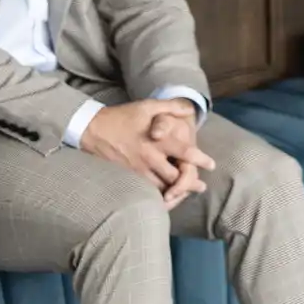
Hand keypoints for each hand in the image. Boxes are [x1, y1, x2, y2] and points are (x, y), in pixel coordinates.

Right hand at [81, 99, 213, 196]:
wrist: (92, 129)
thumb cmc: (122, 117)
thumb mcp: (147, 107)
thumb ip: (170, 107)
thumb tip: (189, 109)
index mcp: (157, 141)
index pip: (185, 152)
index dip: (201, 160)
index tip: (212, 165)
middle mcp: (148, 157)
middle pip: (175, 177)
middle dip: (190, 183)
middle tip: (200, 186)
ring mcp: (136, 170)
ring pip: (160, 188)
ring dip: (174, 191)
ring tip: (185, 193)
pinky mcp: (126, 176)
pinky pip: (144, 191)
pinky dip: (156, 195)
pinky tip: (163, 196)